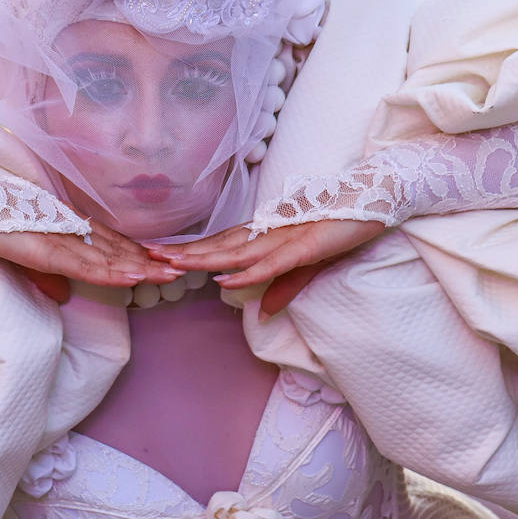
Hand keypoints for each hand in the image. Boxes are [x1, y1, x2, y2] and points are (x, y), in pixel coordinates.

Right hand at [0, 219, 179, 303]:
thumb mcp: (26, 259)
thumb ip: (48, 277)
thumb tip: (64, 296)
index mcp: (70, 228)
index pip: (112, 244)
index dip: (138, 254)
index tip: (163, 262)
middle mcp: (72, 230)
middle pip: (119, 250)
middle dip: (151, 262)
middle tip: (183, 269)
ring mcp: (63, 238)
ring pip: (110, 258)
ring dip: (141, 268)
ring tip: (170, 275)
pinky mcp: (49, 248)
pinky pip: (86, 264)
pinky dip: (112, 272)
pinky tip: (133, 277)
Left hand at [148, 219, 384, 317]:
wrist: (372, 205)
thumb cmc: (338, 232)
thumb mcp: (308, 267)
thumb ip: (284, 288)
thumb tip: (263, 312)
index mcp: (265, 236)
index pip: (219, 245)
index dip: (189, 251)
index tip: (158, 256)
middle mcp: (267, 234)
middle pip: (217, 247)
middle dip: (182, 254)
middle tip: (145, 257)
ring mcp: (283, 238)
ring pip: (234, 253)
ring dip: (202, 260)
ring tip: (171, 265)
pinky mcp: (303, 246)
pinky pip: (269, 263)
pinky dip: (245, 272)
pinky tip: (224, 278)